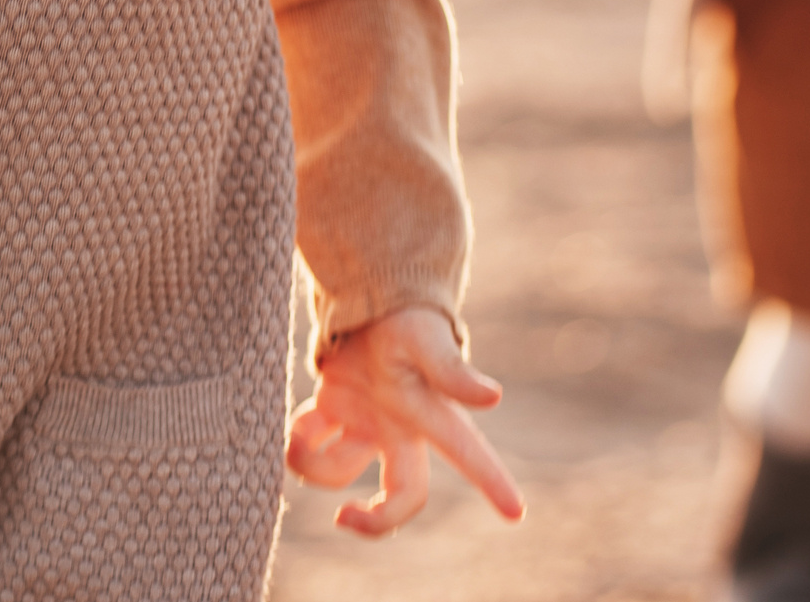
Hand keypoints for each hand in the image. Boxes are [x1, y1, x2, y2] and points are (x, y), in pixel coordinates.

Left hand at [286, 306, 524, 537]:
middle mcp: (400, 428)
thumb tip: (494, 397)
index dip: (493, 485)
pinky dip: (296, 441)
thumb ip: (452, 372)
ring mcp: (365, 422)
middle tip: (343, 518)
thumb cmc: (406, 315)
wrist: (368, 288)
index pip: (467, 456)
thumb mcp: (426, 340)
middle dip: (376, 520)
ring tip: (293, 443)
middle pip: (403, 495)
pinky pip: (309, 442)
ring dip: (313, 465)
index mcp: (430, 414)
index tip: (516, 514)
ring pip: (340, 470)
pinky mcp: (334, 408)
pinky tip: (293, 428)